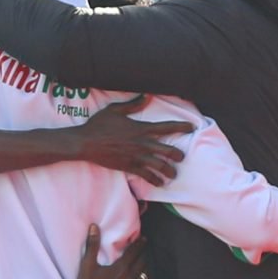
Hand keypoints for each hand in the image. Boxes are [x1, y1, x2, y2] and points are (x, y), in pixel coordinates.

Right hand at [71, 224, 147, 278]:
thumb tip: (94, 227)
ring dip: (144, 269)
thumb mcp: (87, 264)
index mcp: (121, 267)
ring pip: (145, 277)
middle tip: (143, 250)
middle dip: (143, 255)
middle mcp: (130, 278)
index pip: (134, 252)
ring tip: (143, 266)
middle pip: (142, 263)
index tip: (144, 239)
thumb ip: (92, 245)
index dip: (140, 244)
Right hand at [74, 95, 193, 185]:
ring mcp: (136, 157)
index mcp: (141, 128)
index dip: (182, 127)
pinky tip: (159, 183)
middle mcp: (142, 144)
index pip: (167, 127)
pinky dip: (154, 180)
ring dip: (169, 171)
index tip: (192, 128)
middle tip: (182, 157)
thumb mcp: (115, 110)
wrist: (85, 143)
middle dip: (178, 155)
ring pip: (160, 166)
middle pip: (168, 150)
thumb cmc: (99, 125)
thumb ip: (133, 104)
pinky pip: (146, 176)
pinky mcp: (129, 167)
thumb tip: (146, 95)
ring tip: (173, 174)